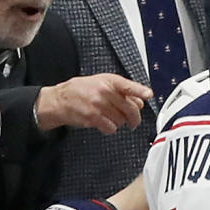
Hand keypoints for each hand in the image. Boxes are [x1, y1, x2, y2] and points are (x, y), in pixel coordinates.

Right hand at [35, 74, 152, 133]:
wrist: (61, 100)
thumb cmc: (81, 90)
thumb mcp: (101, 82)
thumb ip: (120, 90)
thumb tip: (139, 101)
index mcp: (108, 81)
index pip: (127, 86)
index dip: (139, 91)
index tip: (148, 94)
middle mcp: (104, 92)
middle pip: (130, 108)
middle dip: (135, 118)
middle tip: (134, 121)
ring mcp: (98, 105)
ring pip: (122, 120)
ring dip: (119, 122)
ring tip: (110, 117)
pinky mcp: (93, 118)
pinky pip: (111, 128)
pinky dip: (110, 128)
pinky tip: (104, 123)